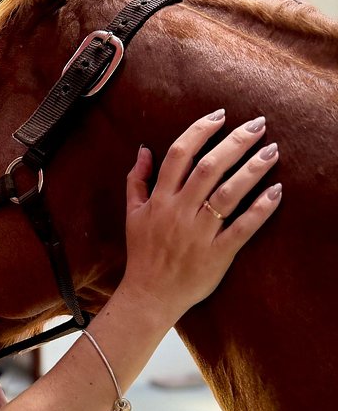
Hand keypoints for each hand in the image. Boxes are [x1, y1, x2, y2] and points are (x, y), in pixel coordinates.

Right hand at [123, 109, 280, 319]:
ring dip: (252, 170)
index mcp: (159, 199)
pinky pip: (242, 228)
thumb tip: (144, 149)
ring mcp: (199, 233)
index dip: (201, 131)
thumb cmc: (143, 253)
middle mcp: (179, 212)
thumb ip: (137, 179)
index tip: (221, 115)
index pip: (180, 154)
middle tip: (258, 124)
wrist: (149, 295)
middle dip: (235, 142)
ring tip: (272, 151)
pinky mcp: (217, 254)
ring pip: (228, 194)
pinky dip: (260, 209)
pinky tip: (276, 191)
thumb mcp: (132, 213)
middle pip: (209, 168)